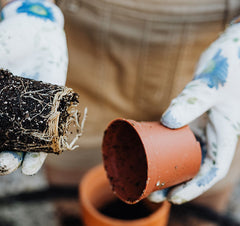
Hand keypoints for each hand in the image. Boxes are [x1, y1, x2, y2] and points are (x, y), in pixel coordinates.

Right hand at [0, 0, 67, 174]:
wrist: (35, 31)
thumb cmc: (10, 42)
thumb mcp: (0, 57)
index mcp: (5, 108)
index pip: (1, 134)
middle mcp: (21, 112)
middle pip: (15, 141)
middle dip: (9, 157)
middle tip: (5, 165)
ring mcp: (40, 107)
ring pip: (37, 136)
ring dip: (33, 154)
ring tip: (28, 168)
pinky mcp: (58, 100)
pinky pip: (59, 119)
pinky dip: (56, 132)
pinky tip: (54, 144)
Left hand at [149, 19, 239, 203]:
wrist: (229, 51)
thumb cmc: (229, 67)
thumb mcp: (211, 87)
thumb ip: (192, 102)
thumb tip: (167, 121)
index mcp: (223, 135)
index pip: (211, 170)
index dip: (194, 187)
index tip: (174, 198)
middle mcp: (211, 134)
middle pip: (193, 166)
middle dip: (175, 182)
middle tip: (152, 193)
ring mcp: (200, 124)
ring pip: (183, 153)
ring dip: (167, 167)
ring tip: (146, 177)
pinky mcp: (189, 114)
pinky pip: (176, 135)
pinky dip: (164, 146)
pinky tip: (149, 151)